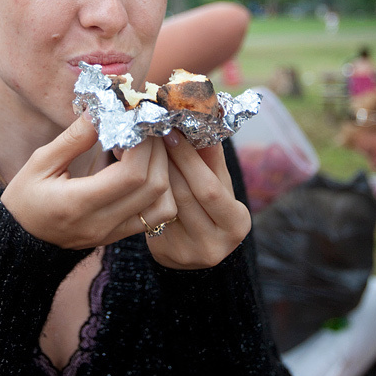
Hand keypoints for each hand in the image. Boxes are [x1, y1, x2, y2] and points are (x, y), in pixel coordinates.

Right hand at [0, 115, 176, 249]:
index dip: (143, 145)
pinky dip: (162, 189)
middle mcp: (101, 224)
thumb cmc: (25, 198)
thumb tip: (104, 109)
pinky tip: (146, 169)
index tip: (137, 121)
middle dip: (158, 151)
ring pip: (164, 205)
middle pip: (154, 187)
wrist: (20, 241)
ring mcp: (114, 234)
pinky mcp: (120, 236)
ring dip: (165, 171)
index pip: (131, 175)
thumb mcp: (39, 163)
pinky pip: (157, 216)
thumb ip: (74, 138)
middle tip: (147, 128)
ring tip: (148, 149)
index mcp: (77, 205)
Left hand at [145, 131, 251, 269]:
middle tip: (152, 135)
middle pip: (185, 195)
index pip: (209, 188)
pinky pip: (152, 217)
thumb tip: (201, 121)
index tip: (172, 133)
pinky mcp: (166, 254)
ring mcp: (189, 253)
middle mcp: (216, 245)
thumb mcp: (220, 184)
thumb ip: (211, 159)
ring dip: (153, 174)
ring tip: (144, 150)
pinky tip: (138, 174)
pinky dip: (144, 192)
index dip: (189, 159)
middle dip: (168, 162)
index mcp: (237, 223)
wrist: (196, 249)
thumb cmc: (210, 208)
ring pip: (165, 205)